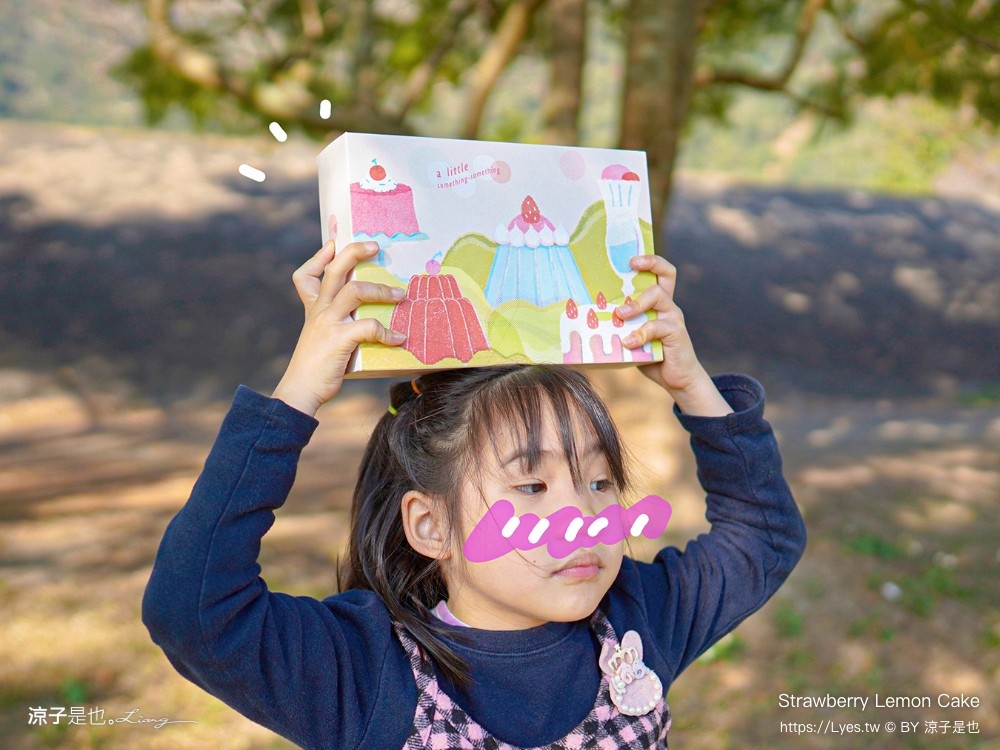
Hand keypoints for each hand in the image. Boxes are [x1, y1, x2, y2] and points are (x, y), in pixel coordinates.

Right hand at [271, 240, 405, 415]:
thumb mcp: (320, 339)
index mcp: (314, 309)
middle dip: (355, 252)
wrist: (301, 389)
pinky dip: (387, 333)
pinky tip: (399, 339)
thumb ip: (336, 324)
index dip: (318, 257)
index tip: (333, 244)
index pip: (306, 275)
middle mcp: (319, 310)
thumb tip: (365, 320)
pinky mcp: (339, 339)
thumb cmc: (316, 366)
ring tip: (401, 296)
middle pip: (335, 270)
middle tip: (376, 246)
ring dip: (381, 291)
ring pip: (355, 291)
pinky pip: (368, 327)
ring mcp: (328, 322)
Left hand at [615, 254, 732, 416]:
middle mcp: (669, 306)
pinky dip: (639, 334)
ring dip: (636, 304)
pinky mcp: (676, 334)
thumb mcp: (632, 337)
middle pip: (665, 275)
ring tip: (619, 315)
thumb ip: (619, 327)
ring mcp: (673, 319)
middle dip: (648, 266)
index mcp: (659, 303)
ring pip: (658, 296)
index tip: (632, 260)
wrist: (677, 379)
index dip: (651, 261)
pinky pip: (656, 327)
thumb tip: (584, 325)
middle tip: (629, 267)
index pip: (662, 273)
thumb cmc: (651, 355)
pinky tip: (628, 343)